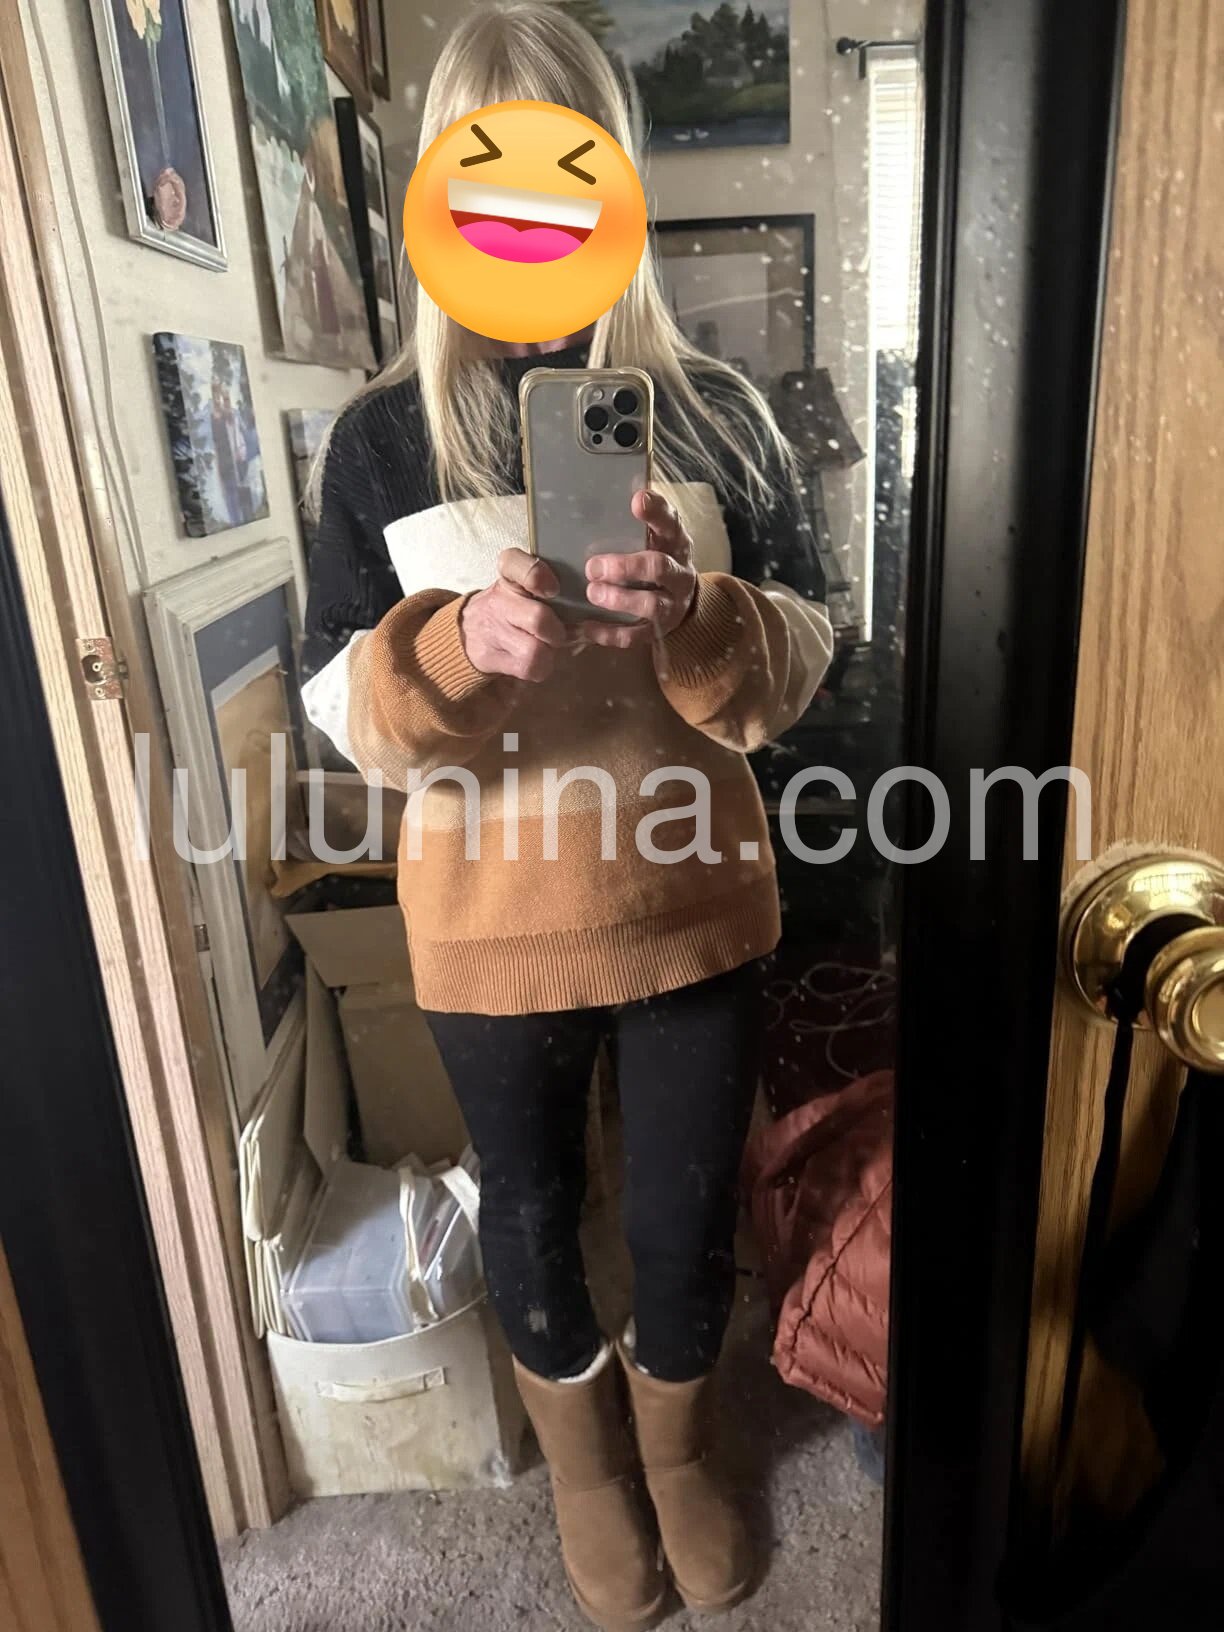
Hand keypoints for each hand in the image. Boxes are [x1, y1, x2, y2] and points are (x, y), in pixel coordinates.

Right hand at [459, 549, 572, 681]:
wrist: (470, 632)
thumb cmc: (516, 608)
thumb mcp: (530, 589)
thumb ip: (566, 595)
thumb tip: (615, 623)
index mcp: (510, 575)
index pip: (513, 563)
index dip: (537, 576)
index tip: (553, 589)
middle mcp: (499, 599)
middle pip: (538, 619)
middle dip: (557, 632)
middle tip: (557, 633)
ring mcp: (494, 629)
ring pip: (534, 650)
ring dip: (549, 653)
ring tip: (545, 647)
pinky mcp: (491, 656)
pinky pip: (528, 668)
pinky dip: (540, 668)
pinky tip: (536, 660)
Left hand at [578, 490, 698, 649]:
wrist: (683, 602)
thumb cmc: (657, 558)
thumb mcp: (655, 537)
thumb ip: (640, 521)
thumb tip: (618, 492)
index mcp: (675, 543)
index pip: (671, 523)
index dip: (656, 512)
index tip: (636, 501)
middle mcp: (678, 574)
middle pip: (659, 568)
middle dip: (626, 567)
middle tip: (593, 567)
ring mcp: (670, 605)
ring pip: (650, 605)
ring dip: (619, 599)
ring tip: (593, 593)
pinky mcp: (657, 631)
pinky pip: (635, 636)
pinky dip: (610, 633)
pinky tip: (587, 627)